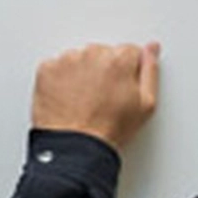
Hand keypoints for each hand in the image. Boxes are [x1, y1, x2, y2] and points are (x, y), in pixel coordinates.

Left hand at [31, 42, 160, 152]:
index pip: (129, 52)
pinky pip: (56, 67)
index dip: (127, 72)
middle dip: (104, 70)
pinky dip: (60, 79)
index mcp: (119, 59)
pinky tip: (67, 97)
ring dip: (81, 73)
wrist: (75, 148)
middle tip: (102, 98)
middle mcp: (92, 54)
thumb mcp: (146, 104)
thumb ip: (151, 70)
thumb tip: (151, 50)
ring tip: (83, 100)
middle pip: (102, 53)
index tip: (121, 87)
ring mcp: (67, 60)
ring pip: (79, 59)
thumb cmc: (109, 130)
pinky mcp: (47, 69)